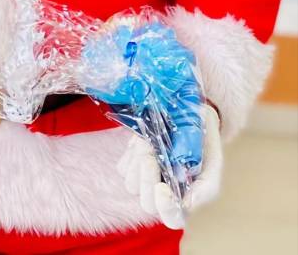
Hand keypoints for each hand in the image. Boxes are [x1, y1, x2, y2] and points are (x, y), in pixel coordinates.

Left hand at [117, 104, 222, 228]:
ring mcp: (145, 182)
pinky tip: (142, 141)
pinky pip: (123, 168)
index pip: (172, 218)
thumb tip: (188, 203)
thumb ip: (205, 186)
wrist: (190, 118)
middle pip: (147, 203)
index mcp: (185, 200)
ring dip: (138, 162)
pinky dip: (130, 155)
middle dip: (147, 178)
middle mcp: (163, 195)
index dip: (165, 208)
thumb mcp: (213, 164)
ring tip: (148, 142)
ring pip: (132, 185)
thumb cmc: (204, 146)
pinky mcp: (131, 166)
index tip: (162, 188)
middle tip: (152, 153)